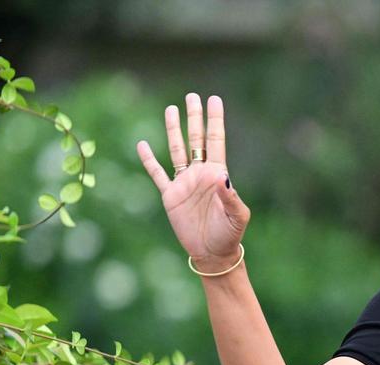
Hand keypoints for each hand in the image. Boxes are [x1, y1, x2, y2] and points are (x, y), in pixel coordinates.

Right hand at [136, 92, 250, 269]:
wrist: (212, 253)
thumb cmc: (229, 234)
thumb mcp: (237, 216)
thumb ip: (231, 196)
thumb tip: (222, 177)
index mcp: (217, 174)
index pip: (216, 140)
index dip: (215, 120)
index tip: (214, 100)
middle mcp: (200, 174)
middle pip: (196, 139)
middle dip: (194, 117)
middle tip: (192, 96)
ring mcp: (184, 183)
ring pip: (177, 150)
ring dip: (173, 130)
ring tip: (171, 109)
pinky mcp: (170, 195)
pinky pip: (157, 174)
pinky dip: (149, 160)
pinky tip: (142, 145)